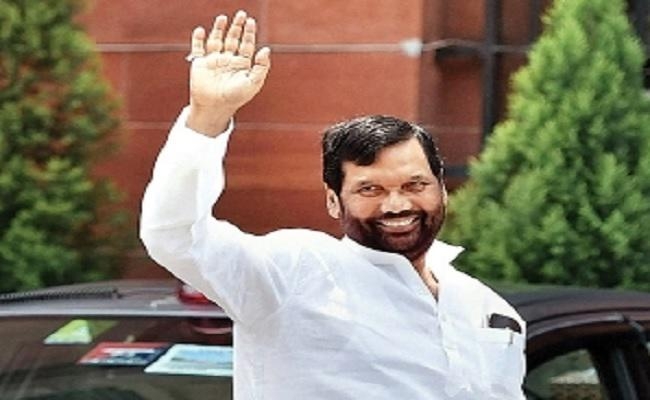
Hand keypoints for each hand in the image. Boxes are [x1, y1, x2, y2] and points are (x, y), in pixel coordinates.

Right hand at [186, 10, 270, 135]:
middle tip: (241, 14)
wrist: (215, 107)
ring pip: (217, 40)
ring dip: (219, 29)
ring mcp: (214, 61)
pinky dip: (198, 39)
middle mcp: (228, 60)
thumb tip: (267, 49)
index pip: (247, 45)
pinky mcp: (200, 64)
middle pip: (233, 39)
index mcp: (242, 65)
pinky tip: (202, 31)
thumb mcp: (253, 83)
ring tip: (223, 17)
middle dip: (237, 27)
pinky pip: (198, 48)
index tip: (251, 22)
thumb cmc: (236, 97)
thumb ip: (261, 67)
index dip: (249, 33)